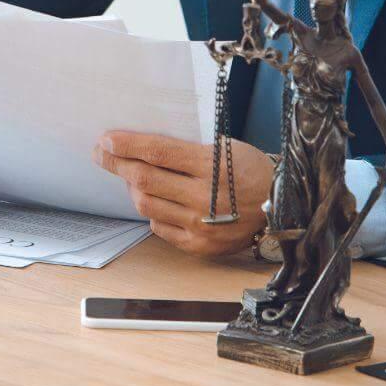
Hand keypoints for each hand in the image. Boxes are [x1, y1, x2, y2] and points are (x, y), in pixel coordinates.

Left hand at [94, 131, 271, 257]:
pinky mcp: (199, 246)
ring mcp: (201, 225)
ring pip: (147, 205)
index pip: (158, 152)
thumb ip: (185, 151)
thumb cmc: (251, 172)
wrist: (283, 207)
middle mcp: (204, 198)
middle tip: (102, 154)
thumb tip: (140, 148)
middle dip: (117, 164)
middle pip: (145, 180)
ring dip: (133, 188)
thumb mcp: (224, 149)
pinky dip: (153, 211)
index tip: (106, 140)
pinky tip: (157, 200)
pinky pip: (159, 227)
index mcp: (212, 166)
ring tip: (131, 177)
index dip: (127, 145)